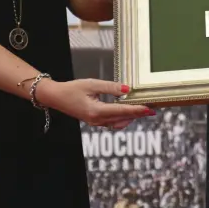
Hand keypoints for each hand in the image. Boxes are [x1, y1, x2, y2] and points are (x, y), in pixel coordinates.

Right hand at [37, 78, 153, 128]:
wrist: (56, 97)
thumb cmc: (72, 89)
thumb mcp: (92, 84)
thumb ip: (111, 87)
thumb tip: (127, 90)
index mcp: (97, 111)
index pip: (123, 111)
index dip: (138, 110)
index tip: (150, 109)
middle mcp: (97, 120)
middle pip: (123, 118)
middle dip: (138, 114)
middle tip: (152, 109)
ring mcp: (96, 122)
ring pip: (118, 122)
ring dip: (131, 117)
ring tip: (143, 110)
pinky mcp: (94, 121)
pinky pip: (112, 123)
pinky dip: (122, 119)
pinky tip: (128, 113)